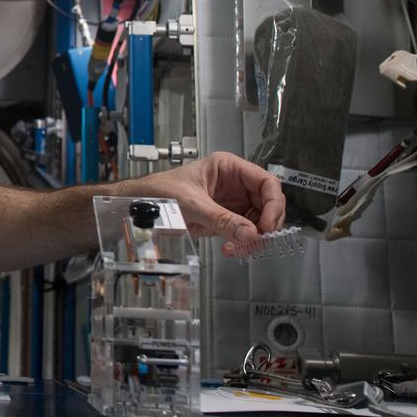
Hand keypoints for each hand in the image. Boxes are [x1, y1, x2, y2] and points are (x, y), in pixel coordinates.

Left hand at [131, 151, 284, 255]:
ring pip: (259, 221)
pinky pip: (245, 233)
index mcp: (228, 168)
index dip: (273, 203)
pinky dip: (243, 244)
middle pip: (268, 203)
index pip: (266, 181)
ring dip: (254, 238)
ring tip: (239, 248)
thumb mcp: (191, 203)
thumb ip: (221, 219)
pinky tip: (231, 249)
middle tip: (258, 240)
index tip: (267, 224)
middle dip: (266, 224)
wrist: (143, 205)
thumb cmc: (160, 191)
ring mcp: (233, 202)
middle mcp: (235, 184)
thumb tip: (249, 233)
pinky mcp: (227, 219)